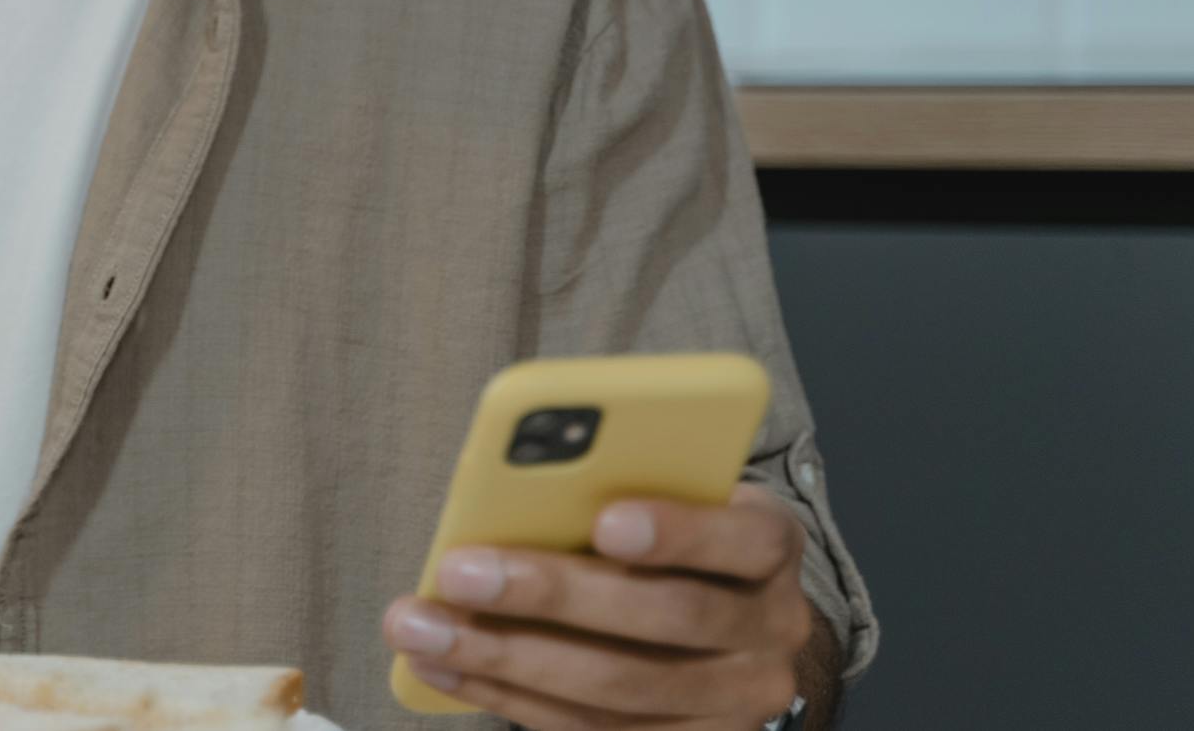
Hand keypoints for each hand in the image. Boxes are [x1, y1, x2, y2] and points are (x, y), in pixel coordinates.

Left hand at [383, 484, 811, 729]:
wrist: (733, 634)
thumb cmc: (675, 538)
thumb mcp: (674, 493)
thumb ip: (619, 487)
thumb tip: (510, 490)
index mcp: (771, 546)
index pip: (744, 536)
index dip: (679, 530)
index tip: (606, 519)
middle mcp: (770, 630)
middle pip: (666, 619)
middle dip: (553, 594)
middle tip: (458, 570)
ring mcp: (734, 705)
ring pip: (619, 690)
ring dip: (504, 657)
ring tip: (422, 628)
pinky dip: (507, 697)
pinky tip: (444, 668)